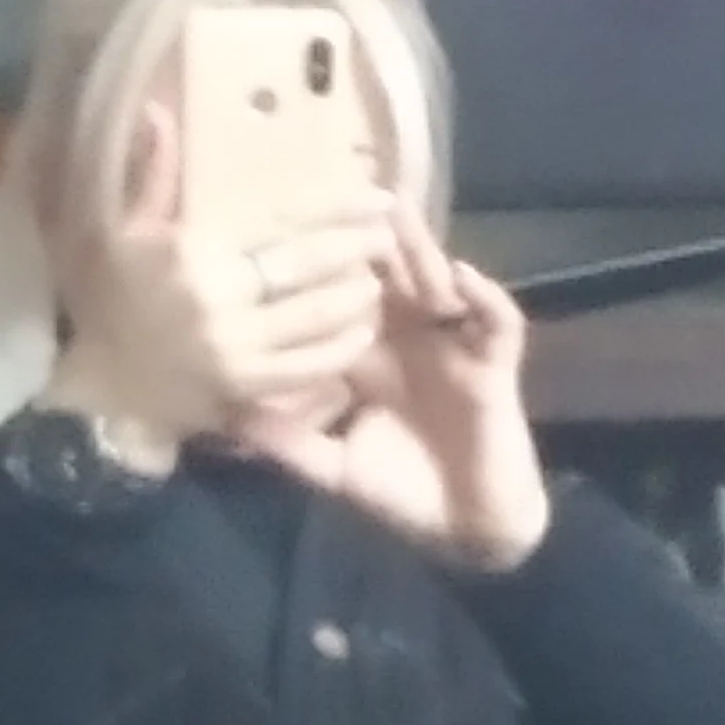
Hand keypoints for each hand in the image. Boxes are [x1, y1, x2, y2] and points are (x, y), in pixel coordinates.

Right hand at [47, 104, 395, 462]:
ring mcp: (235, 351)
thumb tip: (159, 109)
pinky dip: (337, 352)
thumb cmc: (109, 299)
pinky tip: (361, 334)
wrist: (94, 384)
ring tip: (381, 278)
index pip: (281, 224)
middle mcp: (220, 301)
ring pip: (312, 320)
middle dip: (356, 249)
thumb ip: (152, 173)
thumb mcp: (123, 229)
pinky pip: (303, 370)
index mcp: (196, 253)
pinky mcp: (242, 392)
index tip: (377, 196)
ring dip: (353, 298)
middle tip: (391, 232)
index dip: (336, 209)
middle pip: (306, 269)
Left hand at [239, 206, 552, 571]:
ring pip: (439, 285)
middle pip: (391, 279)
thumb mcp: (337, 470)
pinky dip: (484, 298)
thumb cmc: (404, 496)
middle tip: (346, 196)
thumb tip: (228, 419)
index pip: (343, 302)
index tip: (290, 232)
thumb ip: (289, 444)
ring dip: (421, 253)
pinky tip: (462, 279)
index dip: (322, 270)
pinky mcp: (494, 365)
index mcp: (370, 358)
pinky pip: (497, 322)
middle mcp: (411, 341)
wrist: (467, 528)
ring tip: (398, 219)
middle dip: (371, 242)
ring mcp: (454, 347)